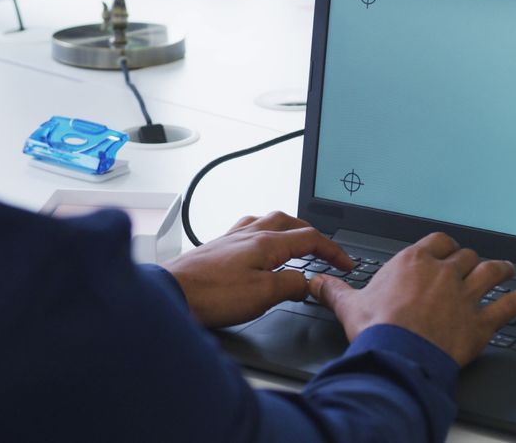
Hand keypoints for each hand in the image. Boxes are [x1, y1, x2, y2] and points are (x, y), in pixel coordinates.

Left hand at [163, 211, 354, 327]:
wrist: (170, 294)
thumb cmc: (211, 295)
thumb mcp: (263, 295)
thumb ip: (291, 284)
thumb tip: (308, 281)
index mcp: (266, 242)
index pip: (311, 239)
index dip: (333, 251)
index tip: (346, 264)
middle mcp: (249, 234)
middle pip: (290, 222)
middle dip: (313, 234)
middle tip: (325, 250)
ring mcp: (231, 238)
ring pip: (268, 221)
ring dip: (288, 229)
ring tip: (295, 242)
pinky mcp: (216, 247)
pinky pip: (247, 229)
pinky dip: (263, 233)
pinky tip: (257, 245)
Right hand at [309, 233, 515, 365]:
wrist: (397, 356)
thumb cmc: (375, 331)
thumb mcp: (348, 306)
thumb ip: (333, 290)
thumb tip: (315, 282)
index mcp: (414, 263)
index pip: (436, 242)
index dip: (444, 246)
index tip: (445, 251)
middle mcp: (443, 273)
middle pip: (465, 257)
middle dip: (469, 261)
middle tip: (472, 266)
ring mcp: (466, 296)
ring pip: (490, 273)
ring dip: (501, 269)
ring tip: (507, 268)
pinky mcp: (481, 322)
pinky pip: (512, 304)